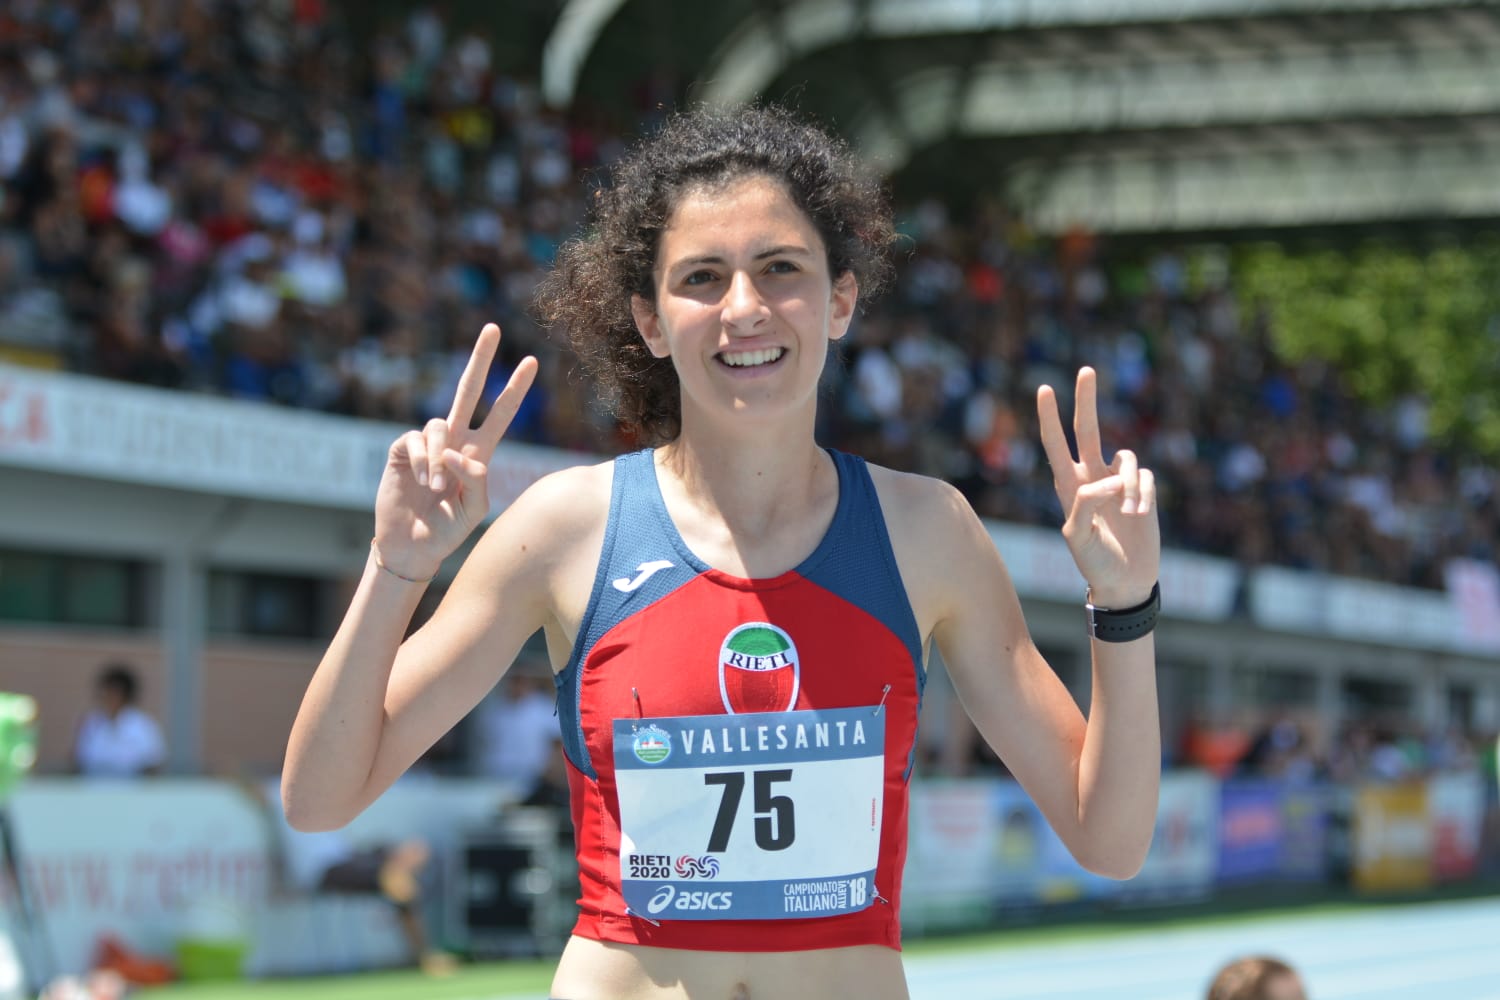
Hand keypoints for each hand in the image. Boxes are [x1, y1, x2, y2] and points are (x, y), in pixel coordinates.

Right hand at [372, 324, 537, 578]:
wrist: (413, 544)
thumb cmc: (447, 529)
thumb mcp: (475, 509)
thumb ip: (477, 479)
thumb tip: (459, 451)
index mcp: (478, 452)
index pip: (499, 414)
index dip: (514, 390)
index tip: (532, 362)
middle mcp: (455, 440)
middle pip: (468, 390)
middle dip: (480, 359)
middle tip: (493, 328)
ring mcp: (428, 442)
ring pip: (439, 425)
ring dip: (440, 458)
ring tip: (437, 487)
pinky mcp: (404, 448)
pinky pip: (416, 441)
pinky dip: (423, 462)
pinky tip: (422, 482)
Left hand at [1037, 367, 1159, 607]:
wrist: (1125, 581)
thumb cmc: (1094, 561)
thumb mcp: (1077, 537)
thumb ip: (1085, 505)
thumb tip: (1107, 480)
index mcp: (1069, 486)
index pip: (1056, 445)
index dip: (1049, 418)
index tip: (1044, 389)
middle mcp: (1092, 477)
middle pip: (1088, 429)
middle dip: (1086, 399)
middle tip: (1086, 369)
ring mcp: (1118, 481)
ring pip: (1125, 458)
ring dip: (1128, 485)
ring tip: (1128, 513)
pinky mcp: (1142, 489)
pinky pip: (1144, 476)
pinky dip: (1142, 494)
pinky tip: (1139, 516)